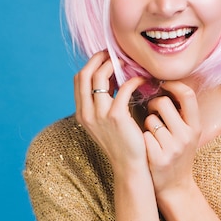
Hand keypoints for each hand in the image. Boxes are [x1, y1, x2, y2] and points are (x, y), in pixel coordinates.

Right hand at [74, 51, 147, 174]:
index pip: (79, 80)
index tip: (105, 58)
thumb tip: (112, 80)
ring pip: (100, 77)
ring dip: (114, 66)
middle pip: (84, 74)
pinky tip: (142, 80)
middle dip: (98, 59)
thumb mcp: (106, 123)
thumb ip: (104, 103)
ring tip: (128, 64)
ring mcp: (99, 115)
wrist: (129, 166)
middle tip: (114, 54)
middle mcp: (86, 113)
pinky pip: (123, 88)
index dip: (91, 65)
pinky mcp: (116, 116)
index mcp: (82, 114)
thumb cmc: (122, 144)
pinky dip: (133, 80)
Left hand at [143, 81, 201, 199]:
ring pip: (150, 119)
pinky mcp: (158, 158)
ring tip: (152, 135)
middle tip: (152, 112)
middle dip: (153, 104)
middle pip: (163, 103)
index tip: (163, 84)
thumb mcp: (188, 134)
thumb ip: (181, 113)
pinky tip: (147, 147)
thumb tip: (165, 84)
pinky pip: (143, 135)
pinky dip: (142, 138)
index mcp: (195, 127)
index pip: (187, 95)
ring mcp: (172, 148)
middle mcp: (186, 136)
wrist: (175, 187)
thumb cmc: (178, 155)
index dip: (173, 85)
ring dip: (147, 124)